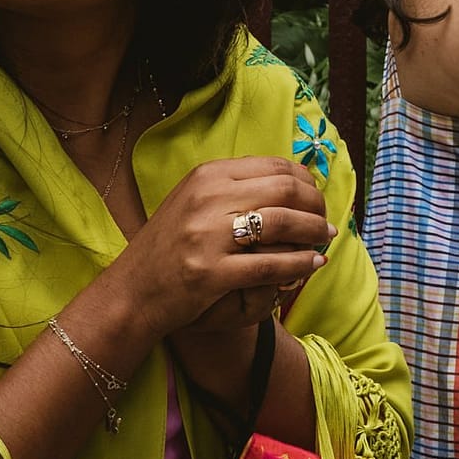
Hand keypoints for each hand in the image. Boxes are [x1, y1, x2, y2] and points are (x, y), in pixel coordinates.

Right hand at [106, 158, 331, 339]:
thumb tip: (293, 178)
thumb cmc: (170, 246)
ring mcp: (207, 236)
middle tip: (327, 222)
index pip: (275, 166)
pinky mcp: (210, 273)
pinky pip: (271, 265)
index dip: (307, 181)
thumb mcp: (196, 200)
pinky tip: (313, 265)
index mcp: (208, 176)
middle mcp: (207, 199)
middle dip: (317, 206)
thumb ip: (237, 186)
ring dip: (314, 233)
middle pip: (286, 191)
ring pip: (283, 224)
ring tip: (326, 240)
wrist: (132, 291)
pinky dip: (300, 264)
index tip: (317, 197)